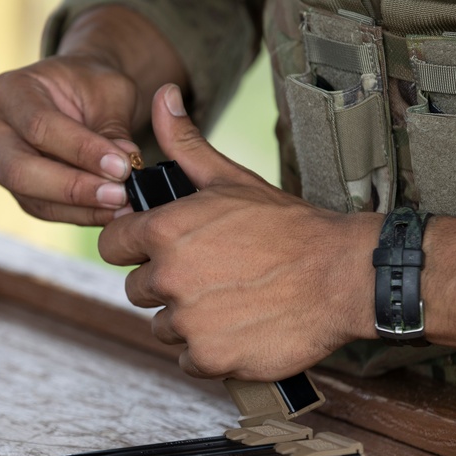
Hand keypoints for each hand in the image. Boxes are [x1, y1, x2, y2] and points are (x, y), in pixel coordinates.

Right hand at [0, 53, 139, 225]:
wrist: (83, 95)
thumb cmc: (92, 85)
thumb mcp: (110, 92)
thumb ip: (113, 129)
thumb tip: (125, 167)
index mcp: (8, 91)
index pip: (39, 126)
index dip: (81, 151)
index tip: (123, 166)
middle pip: (20, 170)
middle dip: (73, 187)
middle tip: (119, 194)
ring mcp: (0, 164)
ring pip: (32, 198)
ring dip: (81, 207)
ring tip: (123, 207)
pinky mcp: (19, 191)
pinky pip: (46, 210)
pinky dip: (81, 214)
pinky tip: (112, 213)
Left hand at [99, 84, 379, 380]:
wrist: (344, 276)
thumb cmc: (288, 227)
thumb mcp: (232, 179)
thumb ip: (184, 145)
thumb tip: (162, 96)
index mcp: (166, 230)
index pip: (111, 246)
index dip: (135, 248)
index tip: (162, 250)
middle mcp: (168, 276)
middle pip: (137, 290)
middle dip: (166, 285)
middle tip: (212, 276)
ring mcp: (187, 321)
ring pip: (162, 326)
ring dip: (187, 320)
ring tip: (229, 301)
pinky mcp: (208, 357)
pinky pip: (187, 359)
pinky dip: (208, 350)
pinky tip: (237, 328)